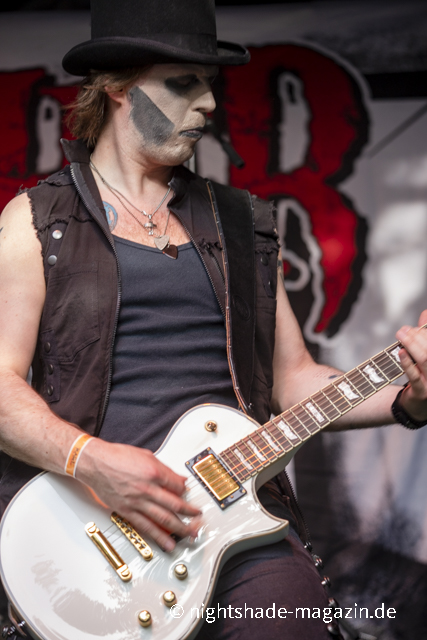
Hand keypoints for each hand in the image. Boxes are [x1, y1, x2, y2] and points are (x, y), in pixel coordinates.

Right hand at [76, 439, 201, 551]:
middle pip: (174, 505)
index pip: (177, 486)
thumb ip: (164, 469)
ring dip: (179, 528)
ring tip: (190, 535)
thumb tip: (178, 479)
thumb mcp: (145, 456)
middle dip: (189, 513)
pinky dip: (158, 536)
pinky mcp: (126, 511)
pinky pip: (145, 526)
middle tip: (198, 518)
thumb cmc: (117, 457)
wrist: (95, 463)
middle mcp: (146, 489)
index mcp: (153, 472)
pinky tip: (167, 543)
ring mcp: (136, 502)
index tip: (189, 494)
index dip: (185, 491)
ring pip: (163, 519)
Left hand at [396, 309, 426, 421]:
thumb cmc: (425, 376)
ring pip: (425, 360)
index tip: (419, 324)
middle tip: (404, 329)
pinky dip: (407, 362)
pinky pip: (415, 376)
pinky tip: (401, 351)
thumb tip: (425, 314)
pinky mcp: (423, 393)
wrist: (420, 406)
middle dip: (419, 336)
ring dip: (412, 344)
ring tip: (401, 334)